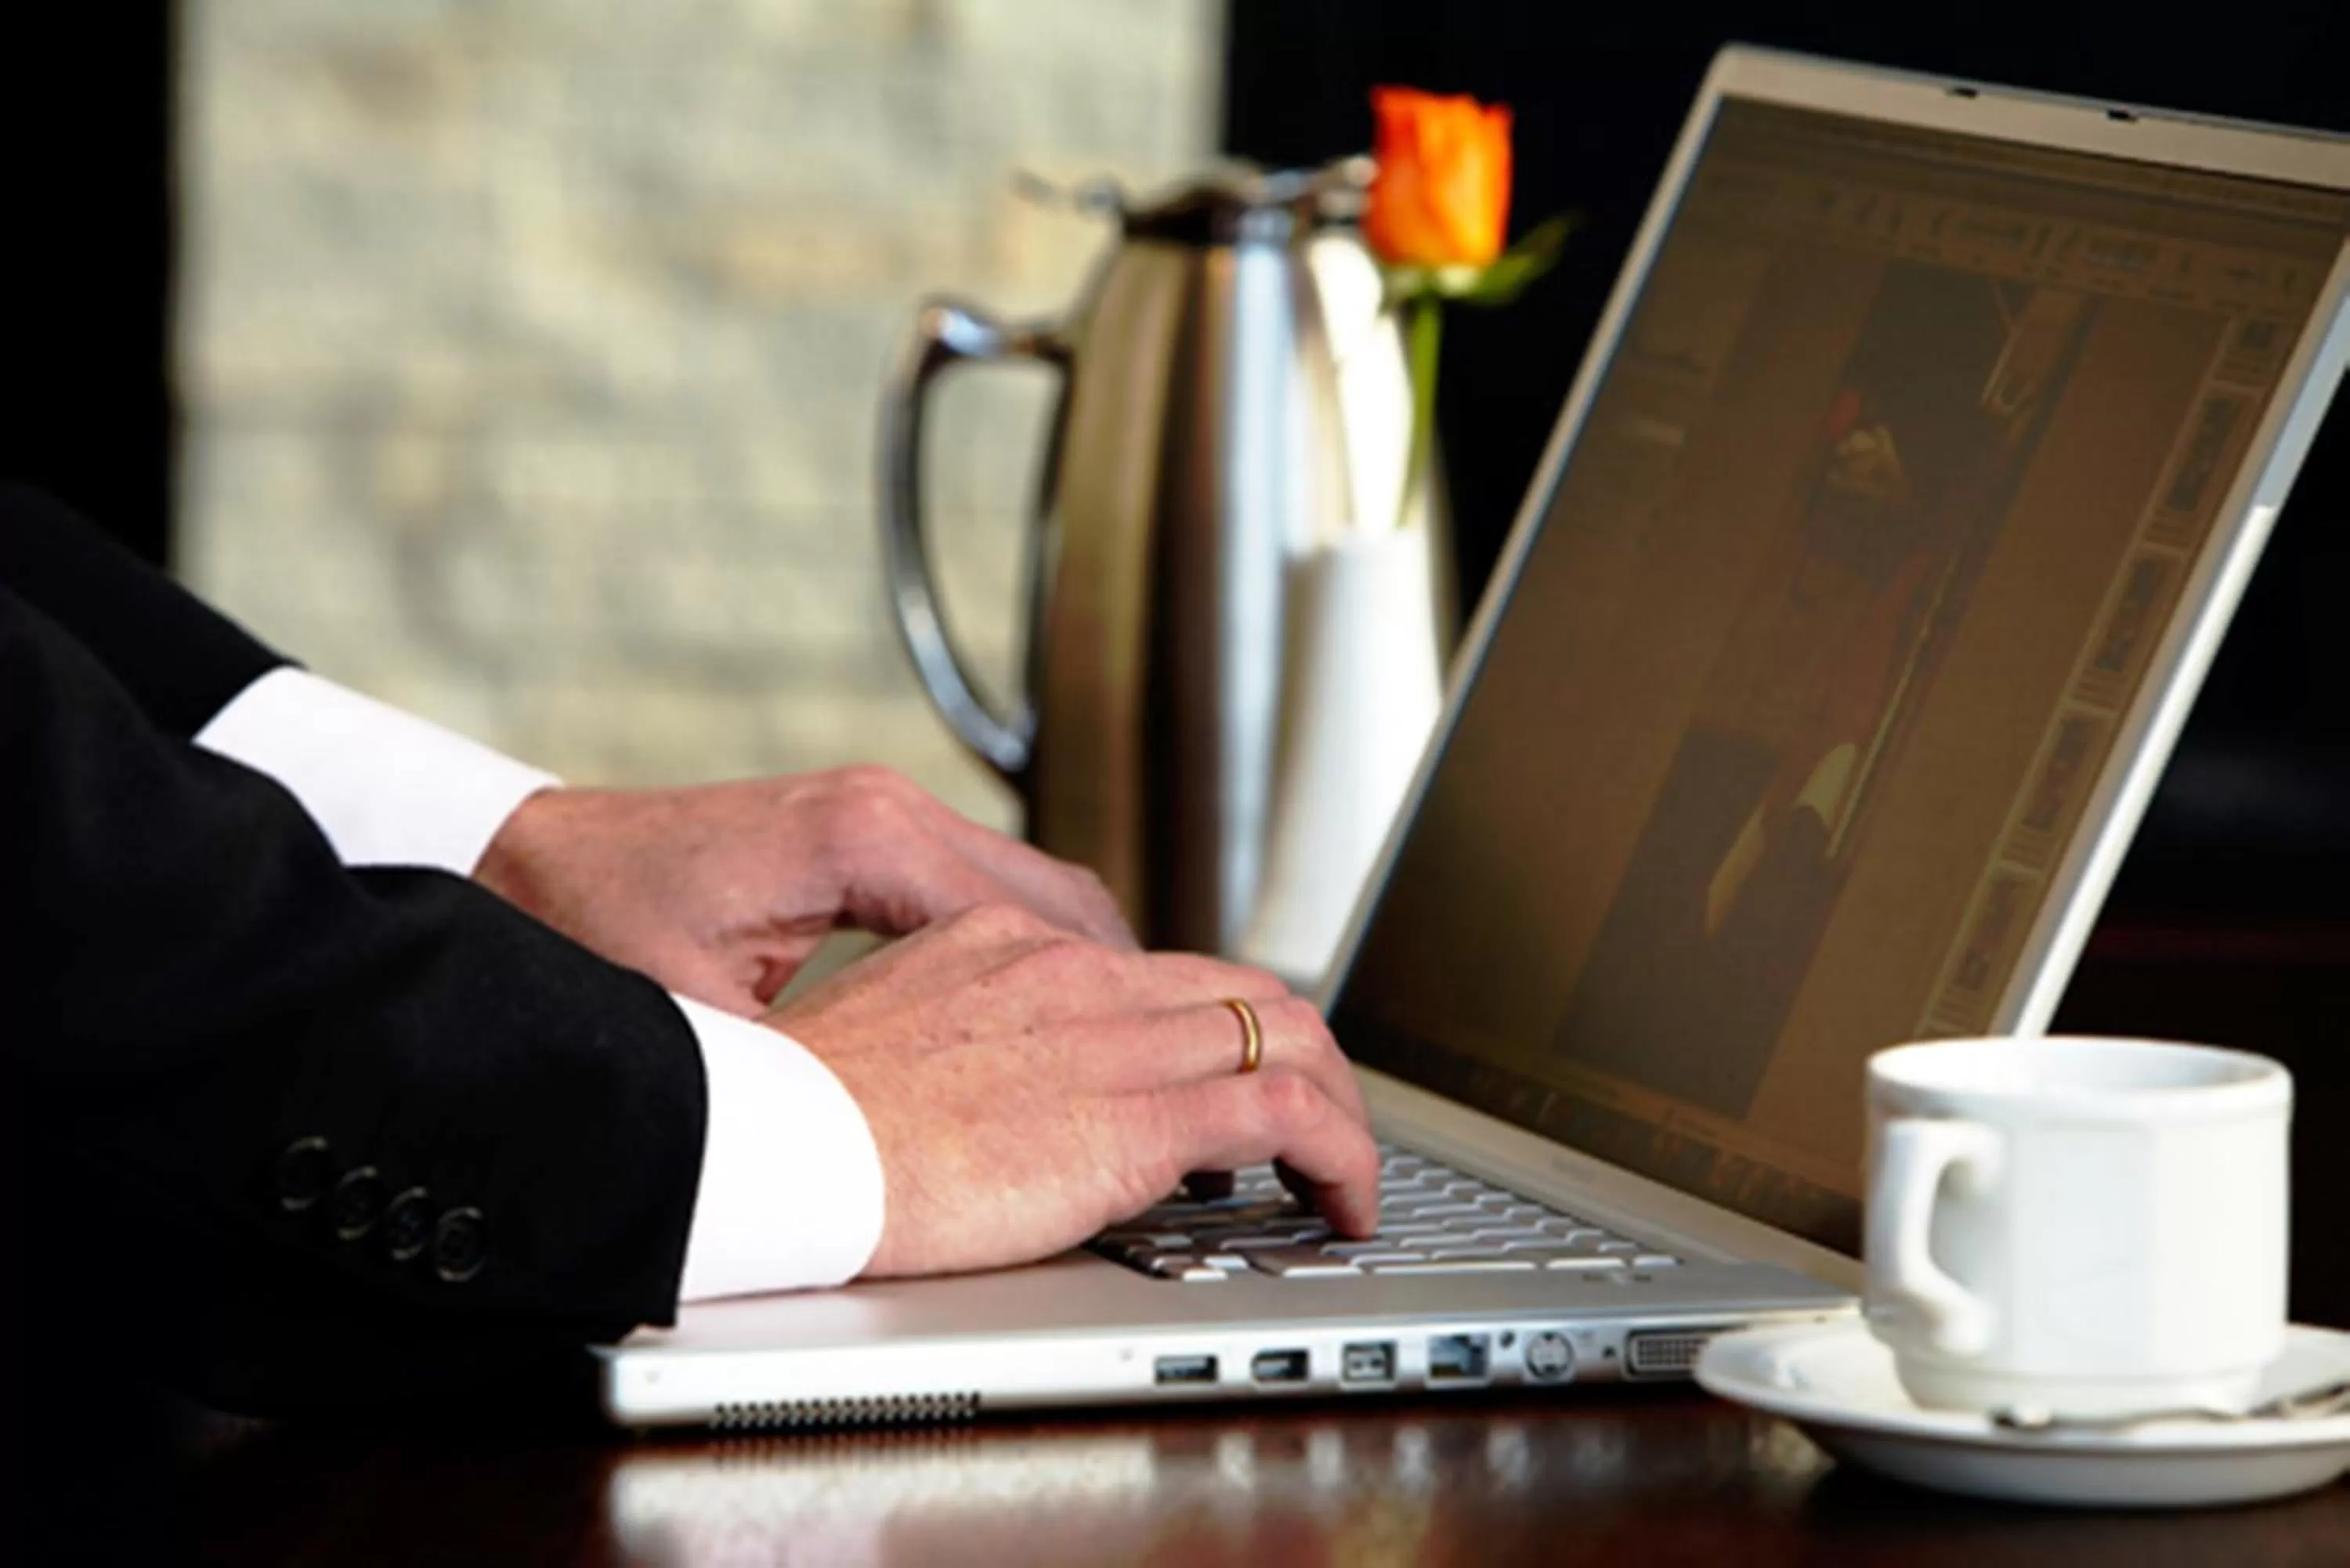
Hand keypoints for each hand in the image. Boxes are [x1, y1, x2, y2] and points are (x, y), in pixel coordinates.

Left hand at [474, 767, 1135, 1015]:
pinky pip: (989, 894)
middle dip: (1121, 989)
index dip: (1105, 1007)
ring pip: (1039, 894)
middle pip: (1066, 902)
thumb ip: (801, 1065)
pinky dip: (1031, 954)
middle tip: (1159, 1073)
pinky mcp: (866, 837)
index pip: (1045, 926)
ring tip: (1115, 1058)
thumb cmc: (589, 932)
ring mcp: (884, 817)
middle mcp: (891, 813)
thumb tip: (890, 1132)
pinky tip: (1036, 1020)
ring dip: (1082, 972)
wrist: (517, 863)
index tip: (1150, 1072)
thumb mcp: (697, 1024)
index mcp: (868, 842)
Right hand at [763, 903, 1380, 1277]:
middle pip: (1243, 992)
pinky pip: (1288, 1114)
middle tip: (1318, 1129)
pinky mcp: (1137, 1116)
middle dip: (1304, 1059)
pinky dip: (1344, 1153)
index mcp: (1010, 947)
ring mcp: (1114, 1037)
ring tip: (1347, 1171)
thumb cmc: (795, 1115)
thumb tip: (983, 1084)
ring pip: (1289, 1037)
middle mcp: (1077, 975)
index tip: (1234, 1082)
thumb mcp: (883, 1040)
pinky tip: (1347, 1201)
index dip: (1221, 1027)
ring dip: (1339, 1107)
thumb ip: (953, 1043)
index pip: (1159, 972)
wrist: (774, 1141)